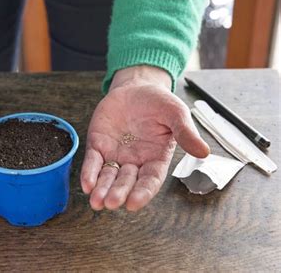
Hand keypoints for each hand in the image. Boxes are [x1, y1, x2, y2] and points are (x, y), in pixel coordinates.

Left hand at [80, 66, 209, 210]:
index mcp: (156, 158)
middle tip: (111, 202)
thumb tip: (204, 152)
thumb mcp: (176, 114)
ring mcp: (115, 155)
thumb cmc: (159, 102)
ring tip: (96, 201)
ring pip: (108, 177)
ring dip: (101, 189)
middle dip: (118, 193)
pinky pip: (93, 162)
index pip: (150, 181)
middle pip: (126, 182)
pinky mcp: (99, 145)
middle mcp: (135, 161)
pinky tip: (86, 184)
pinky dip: (89, 173)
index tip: (134, 204)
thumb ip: (186, 132)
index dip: (142, 193)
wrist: (137, 87)